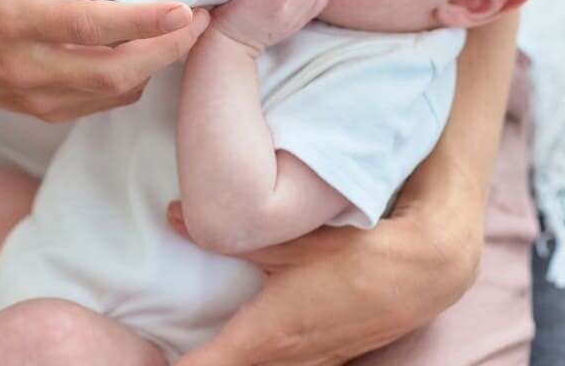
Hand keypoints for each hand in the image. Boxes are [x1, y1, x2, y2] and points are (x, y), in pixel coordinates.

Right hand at [0, 0, 209, 120]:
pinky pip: (108, 101)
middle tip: (202, 19)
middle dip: (168, 48)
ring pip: (117, 91)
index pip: (87, 24)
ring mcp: (40, 98)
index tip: (184, 8)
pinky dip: (137, 77)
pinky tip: (151, 52)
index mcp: (17, 18)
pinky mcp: (50, 114)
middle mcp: (29, 65)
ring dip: (159, 63)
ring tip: (186, 33)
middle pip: (114, 70)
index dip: (140, 20)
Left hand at [167, 175, 482, 365]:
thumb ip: (226, 234)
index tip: (145, 363)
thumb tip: (173, 214)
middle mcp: (282, 363)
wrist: (419, 273)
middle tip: (162, 354)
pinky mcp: (326, 359)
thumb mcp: (283, 241)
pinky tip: (251, 346)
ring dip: (226, 363)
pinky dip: (253, 361)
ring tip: (202, 350)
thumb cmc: (351, 257)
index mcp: (264, 339)